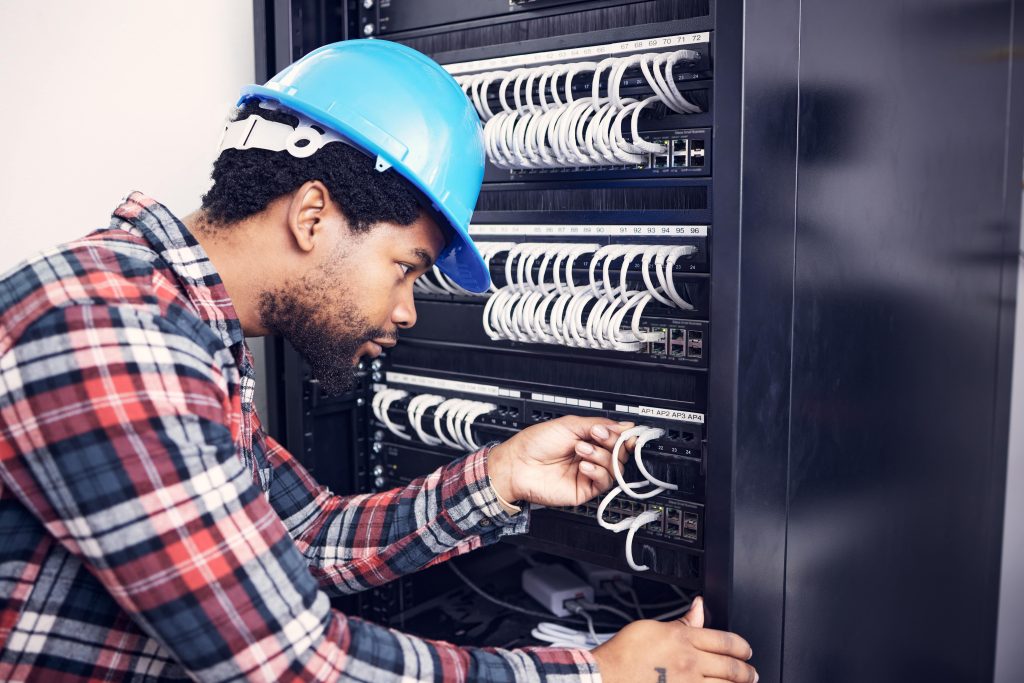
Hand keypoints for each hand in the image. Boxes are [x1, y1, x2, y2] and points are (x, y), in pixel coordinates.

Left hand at [486, 415, 635, 506]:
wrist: (517, 464)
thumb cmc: (535, 444)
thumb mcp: (569, 425)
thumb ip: (599, 424)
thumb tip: (624, 425)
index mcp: (588, 439)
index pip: (616, 438)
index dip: (624, 436)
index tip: (629, 433)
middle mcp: (591, 456)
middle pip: (619, 453)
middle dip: (611, 442)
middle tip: (597, 436)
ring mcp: (588, 473)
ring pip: (614, 468)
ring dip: (600, 455)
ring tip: (581, 449)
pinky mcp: (585, 490)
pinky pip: (604, 482)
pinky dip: (597, 471)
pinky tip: (583, 465)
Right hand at [592, 597, 757, 682]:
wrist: (607, 677)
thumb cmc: (624, 653)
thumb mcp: (653, 627)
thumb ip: (681, 622)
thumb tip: (698, 607)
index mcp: (683, 639)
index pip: (725, 641)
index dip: (741, 646)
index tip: (745, 650)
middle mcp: (690, 663)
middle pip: (731, 666)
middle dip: (747, 670)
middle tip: (751, 672)